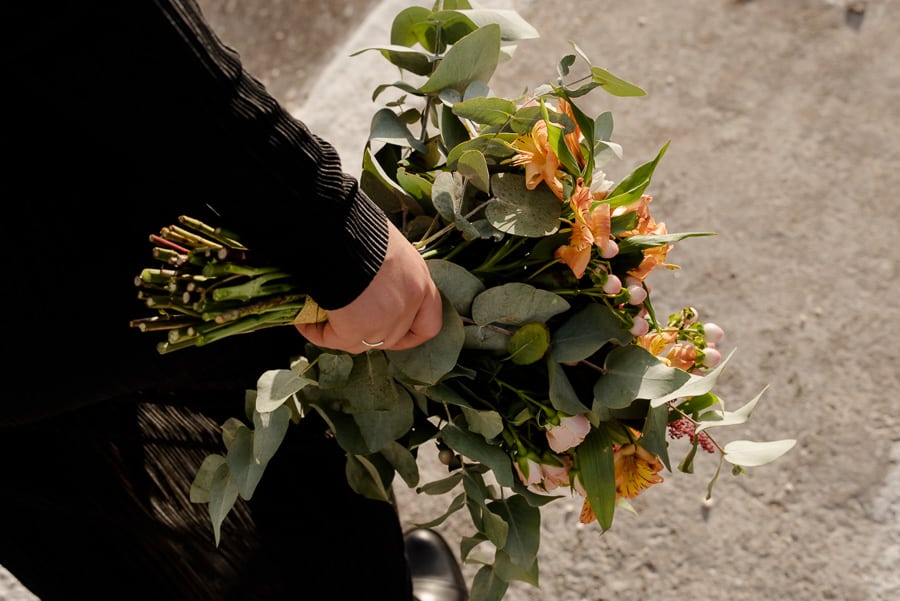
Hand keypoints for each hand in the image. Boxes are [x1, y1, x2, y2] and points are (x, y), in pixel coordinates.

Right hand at [295, 220, 442, 353]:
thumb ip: (385, 272)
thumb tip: (365, 284)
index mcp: (419, 280)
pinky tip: (303, 320)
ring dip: (338, 334)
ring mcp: (385, 320)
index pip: (428, 324)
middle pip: (390, 338)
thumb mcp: (385, 248)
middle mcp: (409, 303)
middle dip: (366, 334)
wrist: (338, 227)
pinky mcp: (357, 329)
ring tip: (315, 320)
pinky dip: (316, 332)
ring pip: (360, 342)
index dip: (411, 336)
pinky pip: (333, 340)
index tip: (396, 337)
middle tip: (342, 324)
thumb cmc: (358, 227)